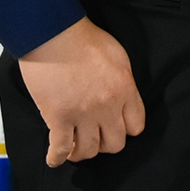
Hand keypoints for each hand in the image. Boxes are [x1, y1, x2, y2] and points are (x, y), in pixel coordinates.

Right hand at [18, 17, 145, 166]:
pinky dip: (57, 157)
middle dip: (105, 143)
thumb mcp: (117, 55)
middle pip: (115, 143)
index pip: (136, 125)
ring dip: (82, 152)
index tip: (116, 126)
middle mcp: (107, 105)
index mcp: (124, 88)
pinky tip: (55, 158)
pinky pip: (61, 149)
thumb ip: (123, 80)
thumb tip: (121, 96)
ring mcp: (82, 114)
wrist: (53, 33)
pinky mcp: (58, 118)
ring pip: (89, 151)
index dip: (125, 128)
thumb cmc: (82, 38)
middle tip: (96, 136)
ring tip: (76, 146)